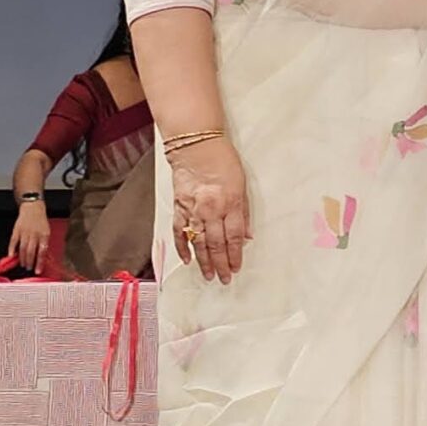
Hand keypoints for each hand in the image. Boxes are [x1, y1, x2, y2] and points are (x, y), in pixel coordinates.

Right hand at [5, 202, 48, 274]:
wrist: (33, 208)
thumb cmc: (41, 221)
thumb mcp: (47, 231)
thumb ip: (44, 243)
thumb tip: (44, 257)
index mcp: (44, 235)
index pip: (42, 252)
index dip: (39, 262)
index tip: (38, 270)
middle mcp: (34, 234)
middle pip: (31, 251)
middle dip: (30, 262)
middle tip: (29, 268)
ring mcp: (25, 232)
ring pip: (22, 248)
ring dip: (22, 258)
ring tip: (23, 265)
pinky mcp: (16, 230)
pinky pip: (13, 241)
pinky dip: (12, 249)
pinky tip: (11, 256)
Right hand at [169, 137, 251, 284]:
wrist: (196, 146)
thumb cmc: (223, 161)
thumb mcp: (242, 184)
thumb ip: (243, 212)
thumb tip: (247, 237)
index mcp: (230, 203)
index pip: (234, 237)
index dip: (235, 256)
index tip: (236, 269)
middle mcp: (211, 209)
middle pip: (216, 244)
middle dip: (221, 264)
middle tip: (224, 280)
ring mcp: (193, 209)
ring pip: (198, 242)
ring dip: (204, 262)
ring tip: (208, 276)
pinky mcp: (179, 207)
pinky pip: (180, 232)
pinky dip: (183, 247)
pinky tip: (187, 260)